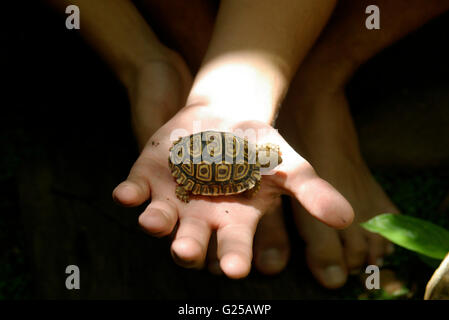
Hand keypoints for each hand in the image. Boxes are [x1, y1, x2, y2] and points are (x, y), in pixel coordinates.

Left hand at [113, 105, 353, 277]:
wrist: (227, 116)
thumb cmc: (260, 146)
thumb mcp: (290, 166)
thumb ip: (312, 192)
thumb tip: (347, 219)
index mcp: (233, 223)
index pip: (233, 249)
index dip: (233, 258)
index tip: (235, 268)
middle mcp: (199, 219)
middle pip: (191, 242)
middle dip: (188, 248)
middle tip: (188, 251)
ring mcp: (172, 200)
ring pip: (160, 220)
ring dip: (156, 223)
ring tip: (154, 222)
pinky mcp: (149, 179)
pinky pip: (135, 191)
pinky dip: (129, 194)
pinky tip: (125, 195)